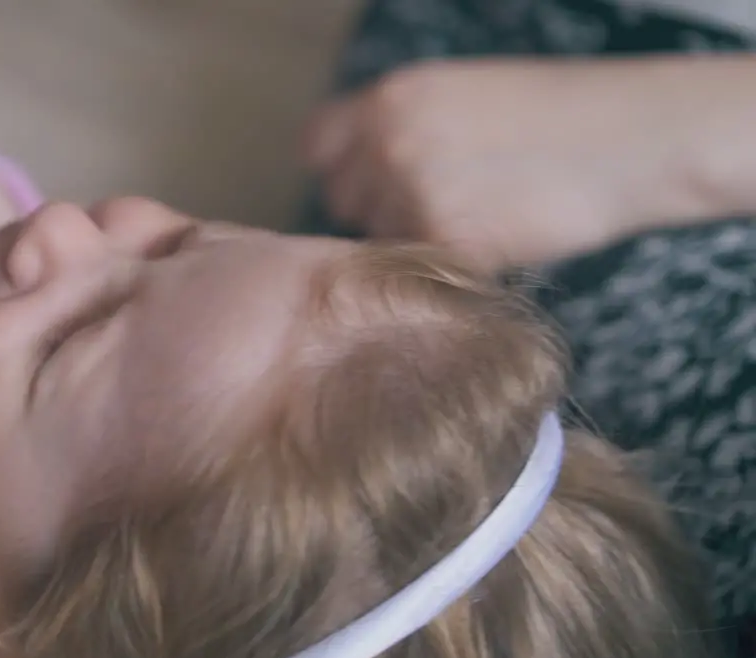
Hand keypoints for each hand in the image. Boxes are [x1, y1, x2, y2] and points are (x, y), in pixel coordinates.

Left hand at [305, 57, 726, 270]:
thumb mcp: (459, 95)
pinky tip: (495, 243)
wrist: (631, 139)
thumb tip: (356, 174)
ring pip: (380, 242)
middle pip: (343, 202)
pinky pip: (421, 272)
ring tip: (479, 219)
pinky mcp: (446, 243)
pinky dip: (450, 269)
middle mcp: (388, 143)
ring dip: (413, 242)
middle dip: (376, 211)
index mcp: (389, 98)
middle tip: (438, 207)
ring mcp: (413, 194)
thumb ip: (398, 128)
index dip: (340, 170)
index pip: (316, 148)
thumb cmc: (556, 116)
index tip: (363, 186)